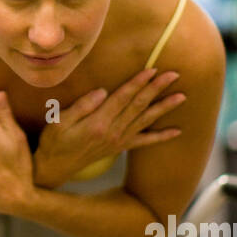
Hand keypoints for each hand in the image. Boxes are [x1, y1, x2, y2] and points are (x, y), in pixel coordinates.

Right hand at [33, 67, 183, 188]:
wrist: (55, 167)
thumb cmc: (54, 141)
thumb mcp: (59, 120)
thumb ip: (82, 106)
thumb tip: (102, 91)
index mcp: (98, 122)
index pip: (123, 97)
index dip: (138, 82)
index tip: (152, 69)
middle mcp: (113, 132)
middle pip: (138, 105)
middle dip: (156, 89)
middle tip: (174, 75)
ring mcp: (118, 140)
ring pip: (145, 120)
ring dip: (164, 108)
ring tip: (182, 97)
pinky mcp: (119, 147)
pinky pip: (145, 142)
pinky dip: (161, 137)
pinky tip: (177, 132)